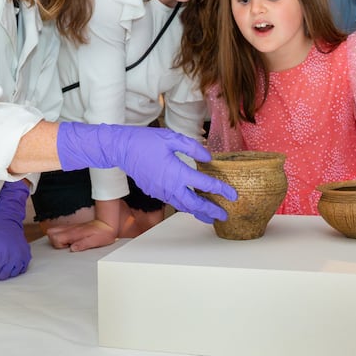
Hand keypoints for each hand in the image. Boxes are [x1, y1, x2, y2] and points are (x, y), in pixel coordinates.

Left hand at [0, 180, 31, 280]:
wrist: (9, 219)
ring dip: (3, 273)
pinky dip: (13, 270)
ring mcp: (22, 256)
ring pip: (11, 275)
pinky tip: (7, 264)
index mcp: (2, 252)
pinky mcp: (27, 256)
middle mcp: (14, 256)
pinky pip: (21, 270)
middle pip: (1, 276)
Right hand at [47, 219, 117, 251]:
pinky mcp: (74, 227)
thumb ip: (83, 244)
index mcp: (74, 233)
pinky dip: (61, 235)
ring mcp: (71, 227)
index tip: (66, 248)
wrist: (108, 223)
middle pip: (51, 232)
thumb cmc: (103, 233)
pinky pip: (61, 230)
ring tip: (67, 244)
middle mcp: (71, 229)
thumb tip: (72, 248)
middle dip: (54, 241)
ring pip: (55, 230)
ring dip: (57, 238)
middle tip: (65, 246)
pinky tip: (70, 240)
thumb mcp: (95, 241)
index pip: (55, 237)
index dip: (58, 245)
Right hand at [55, 122, 236, 223]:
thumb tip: (208, 157)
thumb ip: (193, 147)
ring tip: (210, 217)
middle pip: (195, 204)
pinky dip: (185, 206)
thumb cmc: (146, 141)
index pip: (205, 185)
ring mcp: (161, 191)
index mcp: (177, 172)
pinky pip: (173, 202)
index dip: (221, 190)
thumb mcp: (172, 138)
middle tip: (224, 215)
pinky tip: (191, 205)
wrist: (122, 149)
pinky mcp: (154, 192)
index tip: (233, 195)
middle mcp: (170, 186)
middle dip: (211, 211)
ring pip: (183, 206)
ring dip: (198, 212)